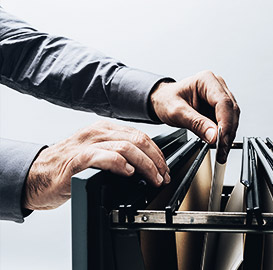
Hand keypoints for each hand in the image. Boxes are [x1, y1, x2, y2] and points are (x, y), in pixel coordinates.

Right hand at [23, 121, 168, 209]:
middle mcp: (97, 132)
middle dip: (156, 160)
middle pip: (138, 139)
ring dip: (145, 165)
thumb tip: (146, 165)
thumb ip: (118, 153)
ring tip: (152, 178)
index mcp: (104, 129)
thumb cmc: (67, 167)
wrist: (36, 176)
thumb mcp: (97, 154)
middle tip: (163, 176)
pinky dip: (121, 164)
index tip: (164, 168)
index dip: (157, 153)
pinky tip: (129, 174)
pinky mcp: (77, 159)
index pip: (141, 135)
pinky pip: (104, 156)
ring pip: (126, 147)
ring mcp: (87, 144)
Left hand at [150, 70, 239, 163]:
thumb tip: (214, 136)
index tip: (221, 139)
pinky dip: (225, 135)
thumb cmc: (167, 100)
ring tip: (221, 151)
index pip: (223, 102)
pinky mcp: (221, 108)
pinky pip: (228, 122)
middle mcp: (217, 86)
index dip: (225, 123)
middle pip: (231, 111)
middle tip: (222, 150)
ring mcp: (220, 97)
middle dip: (228, 133)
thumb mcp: (177, 112)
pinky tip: (220, 145)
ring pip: (233, 118)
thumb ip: (196, 124)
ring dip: (228, 136)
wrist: (163, 100)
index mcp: (206, 80)